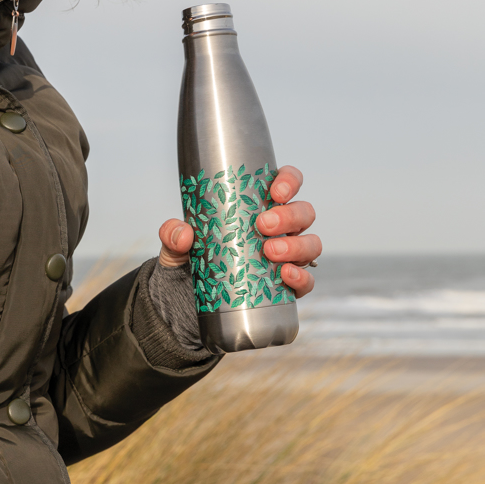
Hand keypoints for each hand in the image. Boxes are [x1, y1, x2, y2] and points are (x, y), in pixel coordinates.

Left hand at [158, 165, 320, 297]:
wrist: (189, 302)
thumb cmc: (192, 260)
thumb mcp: (176, 245)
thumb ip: (173, 234)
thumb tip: (184, 233)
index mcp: (260, 207)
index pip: (287, 184)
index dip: (289, 181)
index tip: (275, 191)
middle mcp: (281, 230)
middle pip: (304, 213)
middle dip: (289, 215)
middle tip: (263, 225)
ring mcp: (287, 258)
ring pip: (311, 244)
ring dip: (297, 245)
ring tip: (270, 252)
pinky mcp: (287, 287)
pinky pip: (307, 280)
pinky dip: (301, 277)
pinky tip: (285, 275)